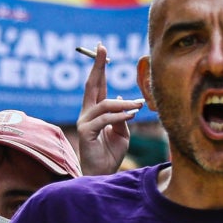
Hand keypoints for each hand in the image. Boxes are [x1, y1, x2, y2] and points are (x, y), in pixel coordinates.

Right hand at [76, 44, 140, 176]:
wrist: (102, 174)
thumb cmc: (111, 154)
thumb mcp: (122, 132)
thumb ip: (121, 117)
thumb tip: (124, 101)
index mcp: (95, 111)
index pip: (98, 85)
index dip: (99, 67)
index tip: (102, 49)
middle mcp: (87, 114)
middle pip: (92, 85)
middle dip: (97, 66)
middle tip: (101, 48)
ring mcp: (84, 122)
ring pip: (103, 104)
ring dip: (123, 103)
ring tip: (138, 106)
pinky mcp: (85, 132)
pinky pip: (104, 119)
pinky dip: (119, 116)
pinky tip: (131, 115)